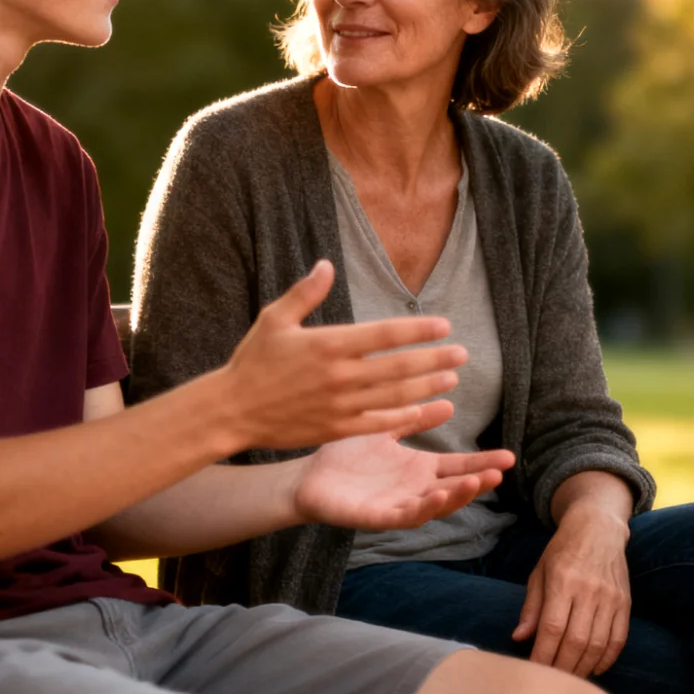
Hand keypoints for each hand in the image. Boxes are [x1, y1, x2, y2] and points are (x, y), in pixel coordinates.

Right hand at [216, 261, 466, 449]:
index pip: (383, 335)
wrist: (232, 410)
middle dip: (434, 359)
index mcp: (327, 344)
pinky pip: (378, 424)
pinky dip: (405, 418)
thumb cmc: (253, 361)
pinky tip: (424, 411)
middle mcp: (338, 376)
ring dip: (427, 387)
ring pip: (395, 397)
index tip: (443, 325)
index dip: (418, 331)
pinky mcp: (335, 429)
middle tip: (462, 354)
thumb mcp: (274, 319)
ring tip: (451, 379)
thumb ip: (304, 293)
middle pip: (398, 367)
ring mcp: (339, 405)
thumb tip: (327, 264)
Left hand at [293, 406, 514, 529]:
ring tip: (477, 482)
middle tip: (501, 471)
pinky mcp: (377, 517)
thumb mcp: (385, 430)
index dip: (483, 462)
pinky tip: (437, 496)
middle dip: (479, 480)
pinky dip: (423, 509)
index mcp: (417, 469)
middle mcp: (413, 489)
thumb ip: (414, 418)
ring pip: (435, 505)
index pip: (458, 466)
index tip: (510, 456)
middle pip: (454, 487)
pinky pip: (404, 516)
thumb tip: (448, 401)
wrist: (307, 477)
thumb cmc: (345, 455)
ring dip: (457, 496)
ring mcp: (397, 504)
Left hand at [512, 507, 631, 676]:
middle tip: (552, 678)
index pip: (552, 627)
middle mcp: (589, 590)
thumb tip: (520, 638)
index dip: (543, 653)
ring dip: (583, 667)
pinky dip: (607, 658)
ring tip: (571, 677)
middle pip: (576, 640)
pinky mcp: (625, 603)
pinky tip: (595, 667)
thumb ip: (531, 607)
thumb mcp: (540, 572)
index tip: (534, 669)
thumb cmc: (563, 551)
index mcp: (563, 581)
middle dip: (562, 666)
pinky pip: (619, 638)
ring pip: (598, 643)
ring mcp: (610, 597)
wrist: (598, 528)